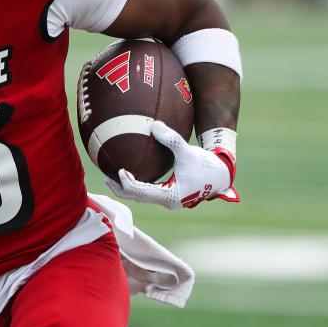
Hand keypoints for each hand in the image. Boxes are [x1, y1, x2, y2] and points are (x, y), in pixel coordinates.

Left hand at [104, 121, 238, 209]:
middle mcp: (168, 202)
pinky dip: (136, 184)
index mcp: (171, 196)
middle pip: (137, 198)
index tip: (119, 170)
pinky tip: (129, 172)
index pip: (141, 193)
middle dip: (120, 188)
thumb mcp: (188, 151)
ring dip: (126, 187)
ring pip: (141, 196)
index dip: (127, 183)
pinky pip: (148, 191)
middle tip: (105, 176)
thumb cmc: (206, 164)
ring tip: (111, 175)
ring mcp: (168, 200)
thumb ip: (171, 139)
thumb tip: (153, 124)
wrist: (222, 175)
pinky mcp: (169, 195)